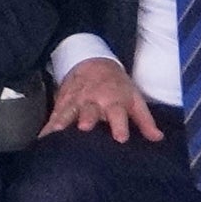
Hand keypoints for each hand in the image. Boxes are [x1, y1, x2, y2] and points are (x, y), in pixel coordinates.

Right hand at [39, 57, 161, 142]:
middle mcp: (93, 100)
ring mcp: (75, 101)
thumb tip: (158, 139)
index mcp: (113, 100)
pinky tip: (42, 139)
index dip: (119, 125)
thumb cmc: (117, 87)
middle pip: (89, 110)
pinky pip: (53, 115)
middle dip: (86, 118)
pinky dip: (47, 126)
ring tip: (55, 134)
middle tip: (84, 128)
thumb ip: (145, 121)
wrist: (93, 63)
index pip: (118, 112)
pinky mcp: (61, 103)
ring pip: (68, 111)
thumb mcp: (135, 99)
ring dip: (62, 121)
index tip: (120, 138)